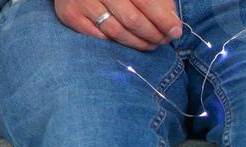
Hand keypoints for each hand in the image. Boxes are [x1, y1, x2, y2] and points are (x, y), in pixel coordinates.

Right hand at [55, 0, 182, 48]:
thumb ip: (157, 0)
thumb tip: (173, 23)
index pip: (145, 1)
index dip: (163, 19)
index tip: (175, 31)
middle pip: (132, 20)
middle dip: (152, 34)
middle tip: (162, 41)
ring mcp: (82, 1)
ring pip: (117, 32)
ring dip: (138, 43)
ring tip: (150, 44)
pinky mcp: (70, 14)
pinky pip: (99, 37)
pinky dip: (117, 43)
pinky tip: (129, 42)